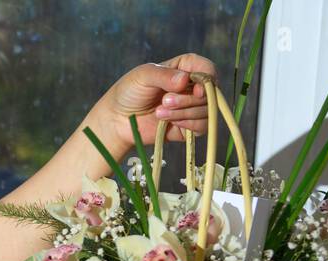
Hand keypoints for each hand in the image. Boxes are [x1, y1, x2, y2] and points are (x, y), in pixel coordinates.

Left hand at [88, 53, 217, 157]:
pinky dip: (188, 125)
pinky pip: (202, 127)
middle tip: (164, 102)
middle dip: (188, 99)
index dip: (207, 79)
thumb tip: (184, 80)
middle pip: (209, 92)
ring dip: (184, 113)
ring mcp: (192, 106)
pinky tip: (169, 123)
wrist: (118, 120)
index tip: (197, 90)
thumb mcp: (143, 76)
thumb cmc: (129, 92)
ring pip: (206, 110)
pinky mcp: (189, 126)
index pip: (207, 69)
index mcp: (185, 68)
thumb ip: (164, 75)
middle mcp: (192, 86)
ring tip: (159, 113)